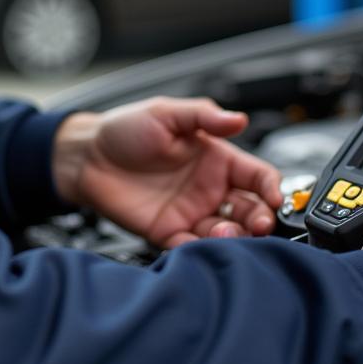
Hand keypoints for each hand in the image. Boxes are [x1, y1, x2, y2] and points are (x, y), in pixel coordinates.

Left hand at [52, 98, 282, 248]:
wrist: (86, 156)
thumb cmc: (125, 130)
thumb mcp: (166, 113)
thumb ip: (203, 117)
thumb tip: (238, 118)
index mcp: (216, 158)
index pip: (257, 176)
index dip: (271, 188)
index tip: (276, 197)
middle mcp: (209, 188)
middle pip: (250, 209)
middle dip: (260, 218)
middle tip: (258, 222)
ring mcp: (190, 212)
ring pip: (227, 232)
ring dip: (236, 236)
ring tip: (227, 231)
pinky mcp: (168, 232)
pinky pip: (192, 247)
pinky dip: (202, 250)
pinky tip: (203, 244)